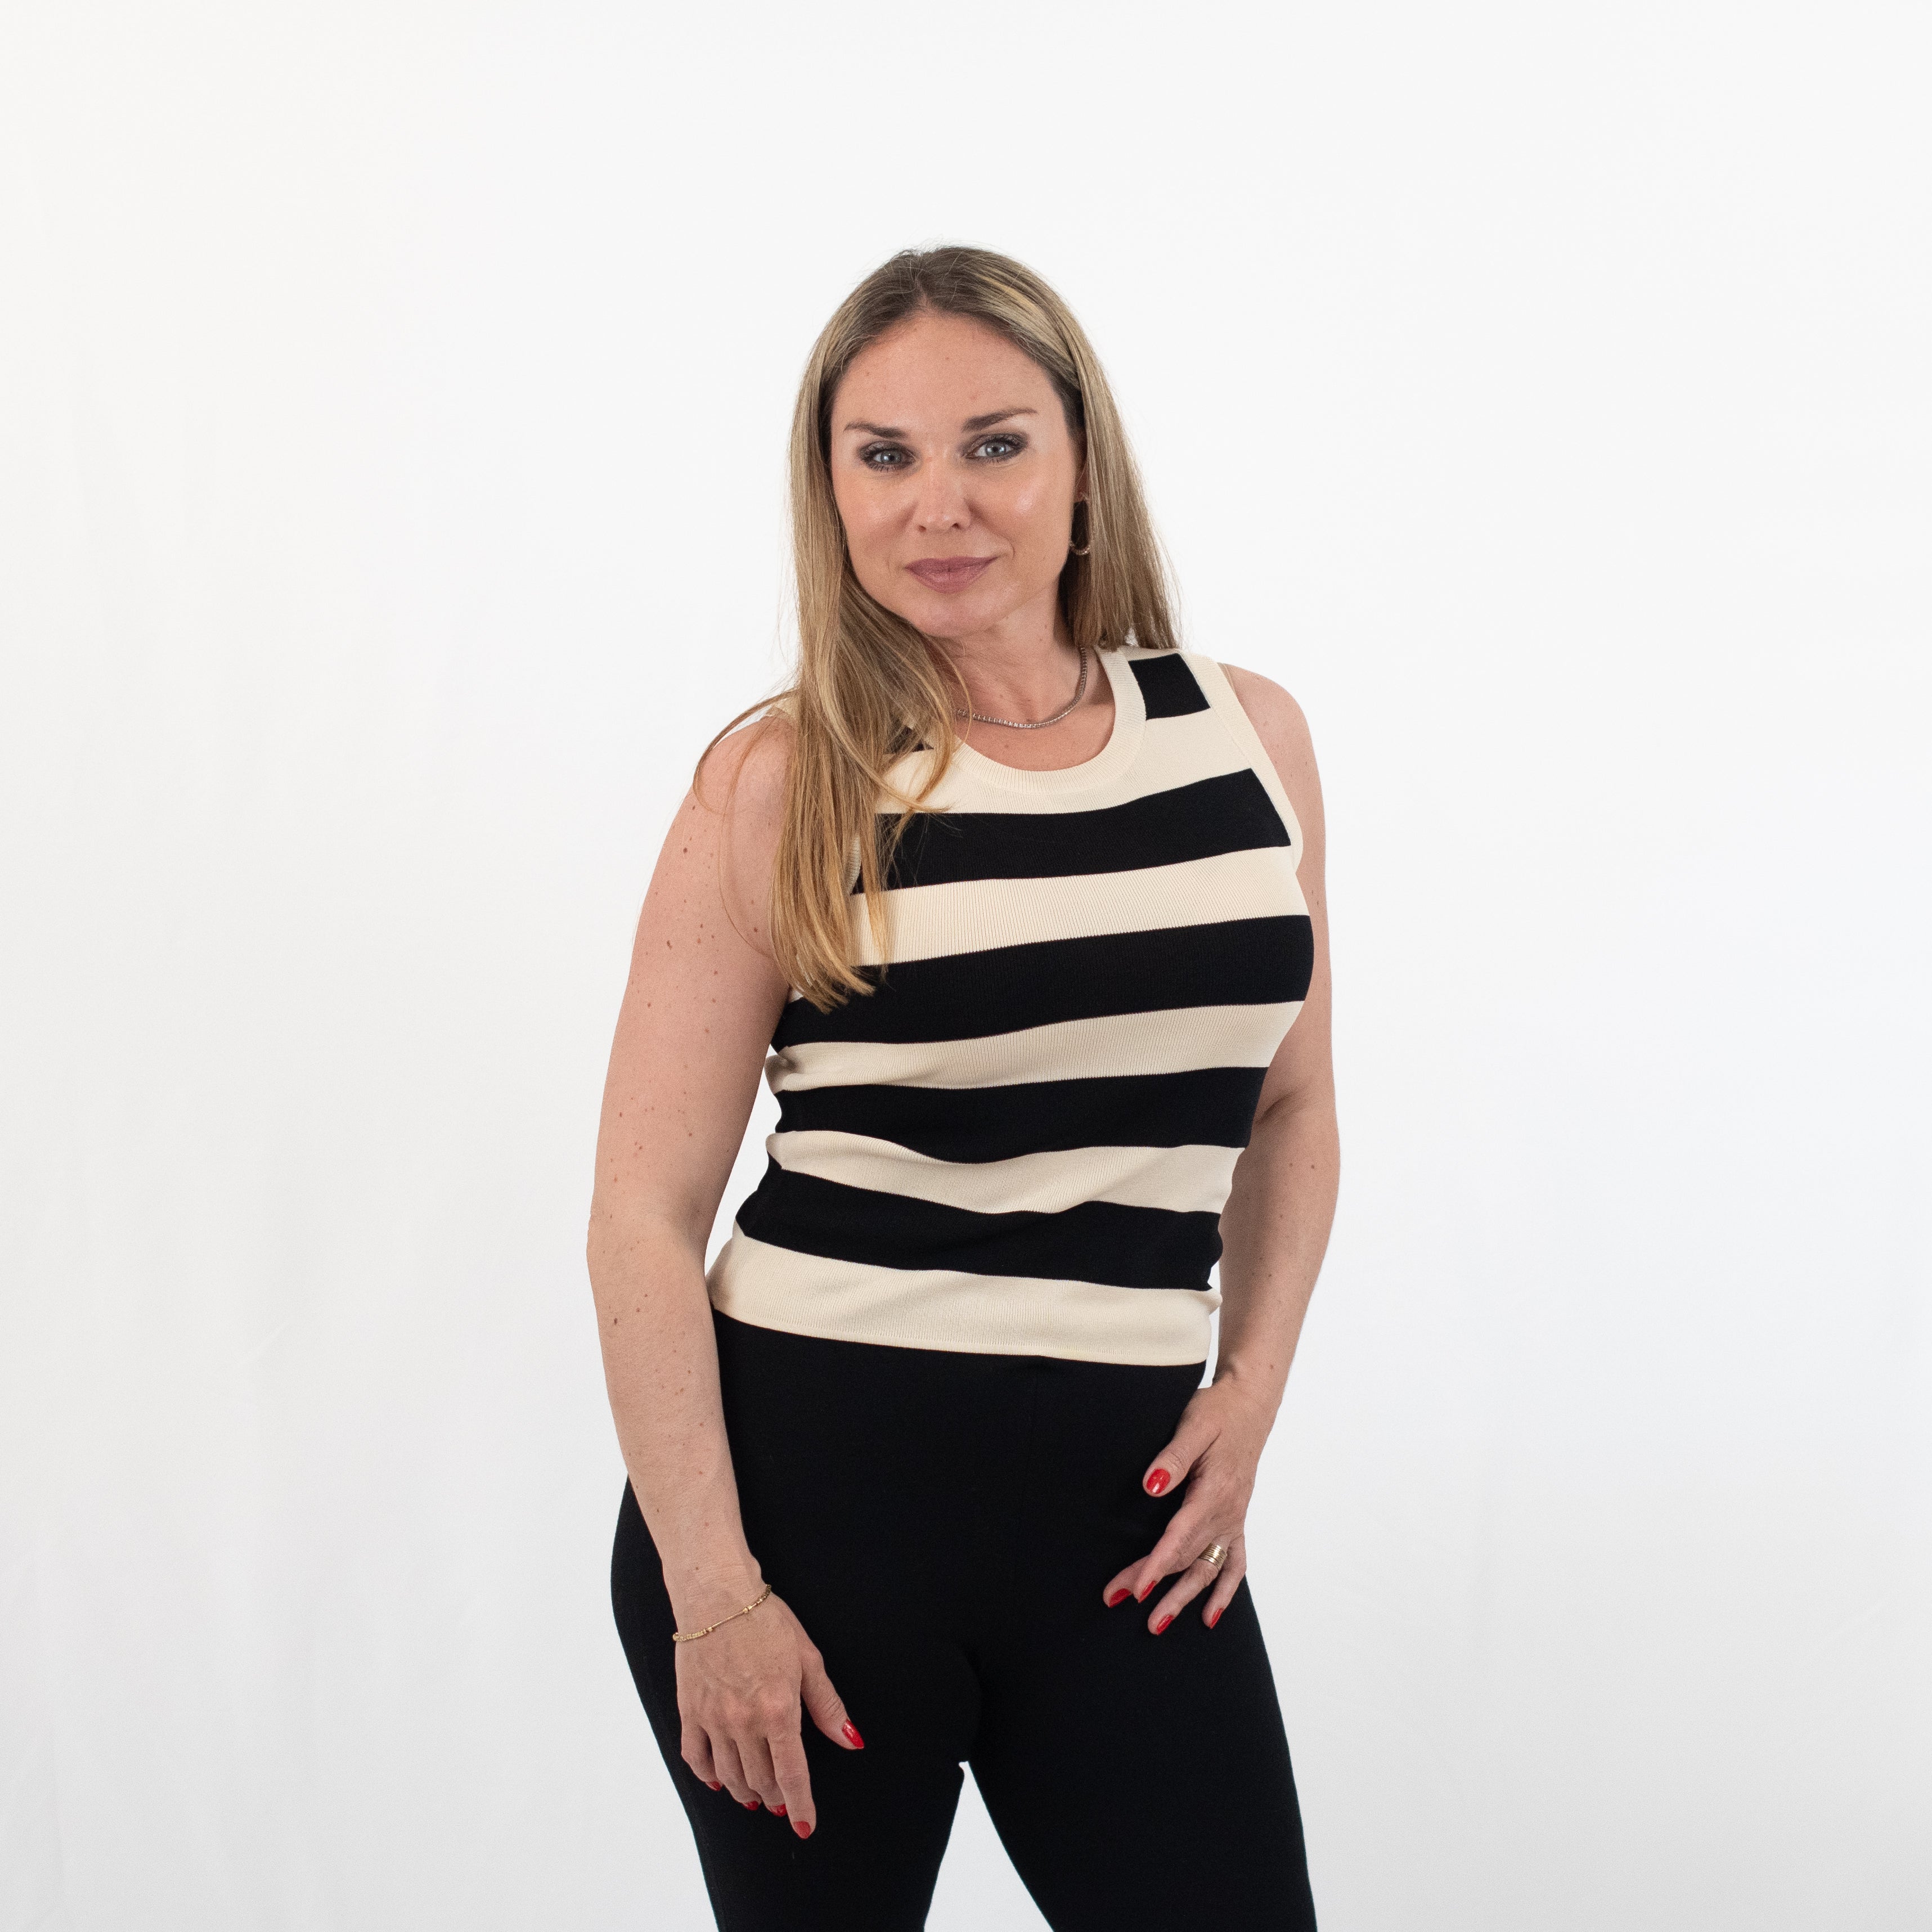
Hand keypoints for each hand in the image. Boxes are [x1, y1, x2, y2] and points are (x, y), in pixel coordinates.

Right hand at [674, 1580, 863, 1838]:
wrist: (716, 1595)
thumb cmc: (767, 1621)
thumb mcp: (808, 1658)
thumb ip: (827, 1705)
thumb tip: (851, 1741)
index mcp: (778, 1709)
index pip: (791, 1774)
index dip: (800, 1805)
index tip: (805, 1826)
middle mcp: (743, 1722)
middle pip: (760, 1780)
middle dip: (775, 1798)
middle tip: (783, 1802)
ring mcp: (713, 1718)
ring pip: (729, 1776)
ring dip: (745, 1792)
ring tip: (756, 1796)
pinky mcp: (689, 1710)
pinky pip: (695, 1757)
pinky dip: (708, 1776)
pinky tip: (718, 1780)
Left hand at [1101, 1380, 1270, 1632]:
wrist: (1250, 1406)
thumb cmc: (1219, 1412)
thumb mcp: (1194, 1426)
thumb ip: (1172, 1458)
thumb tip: (1149, 1486)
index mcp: (1214, 1491)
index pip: (1180, 1537)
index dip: (1157, 1565)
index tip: (1136, 1590)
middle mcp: (1226, 1512)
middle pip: (1186, 1556)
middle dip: (1154, 1583)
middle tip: (1117, 1600)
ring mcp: (1233, 1520)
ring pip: (1207, 1568)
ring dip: (1184, 1598)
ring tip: (1158, 1625)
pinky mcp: (1236, 1520)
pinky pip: (1235, 1564)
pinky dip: (1224, 1592)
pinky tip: (1210, 1617)